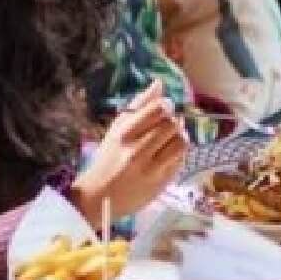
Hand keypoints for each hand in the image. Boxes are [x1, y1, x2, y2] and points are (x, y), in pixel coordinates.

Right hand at [72, 80, 187, 221]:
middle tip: (167, 126)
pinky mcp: (161, 183)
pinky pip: (181, 160)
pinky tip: (169, 154)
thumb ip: (139, 106)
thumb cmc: (108, 158)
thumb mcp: (117, 129)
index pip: (158, 109)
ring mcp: (150, 169)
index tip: (163, 109)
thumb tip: (159, 83)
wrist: (99, 197)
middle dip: (173, 121)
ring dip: (180, 137)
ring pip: (181, 142)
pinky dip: (179, 153)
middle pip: (172, 124)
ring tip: (171, 139)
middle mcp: (137, 151)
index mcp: (124, 134)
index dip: (166, 106)